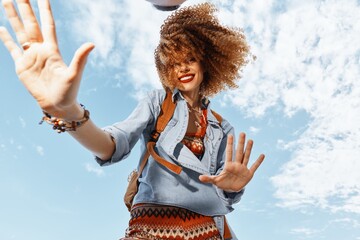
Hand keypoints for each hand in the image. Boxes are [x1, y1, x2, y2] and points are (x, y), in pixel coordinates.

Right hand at [0, 0, 93, 118]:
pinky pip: (12, 48)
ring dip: (13, 17)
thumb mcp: (75, 74)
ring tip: (6, 1)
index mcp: (53, 49)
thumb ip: (80, 58)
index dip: (45, 11)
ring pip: (19, 32)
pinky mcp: (22, 66)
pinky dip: (6, 38)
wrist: (58, 105)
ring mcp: (30, 57)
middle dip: (25, 8)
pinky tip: (1, 27)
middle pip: (31, 24)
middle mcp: (40, 50)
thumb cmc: (69, 91)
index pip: (48, 25)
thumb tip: (92, 43)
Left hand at [199, 132, 264, 191]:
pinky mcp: (248, 174)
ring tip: (251, 140)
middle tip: (242, 133)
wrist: (231, 190)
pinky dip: (258, 162)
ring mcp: (243, 169)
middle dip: (240, 143)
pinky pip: (254, 167)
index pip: (229, 152)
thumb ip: (209, 178)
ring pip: (246, 157)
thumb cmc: (223, 183)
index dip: (230, 144)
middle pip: (239, 152)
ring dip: (249, 149)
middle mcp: (236, 165)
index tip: (230, 135)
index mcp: (228, 165)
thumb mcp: (215, 181)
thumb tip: (200, 178)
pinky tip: (262, 155)